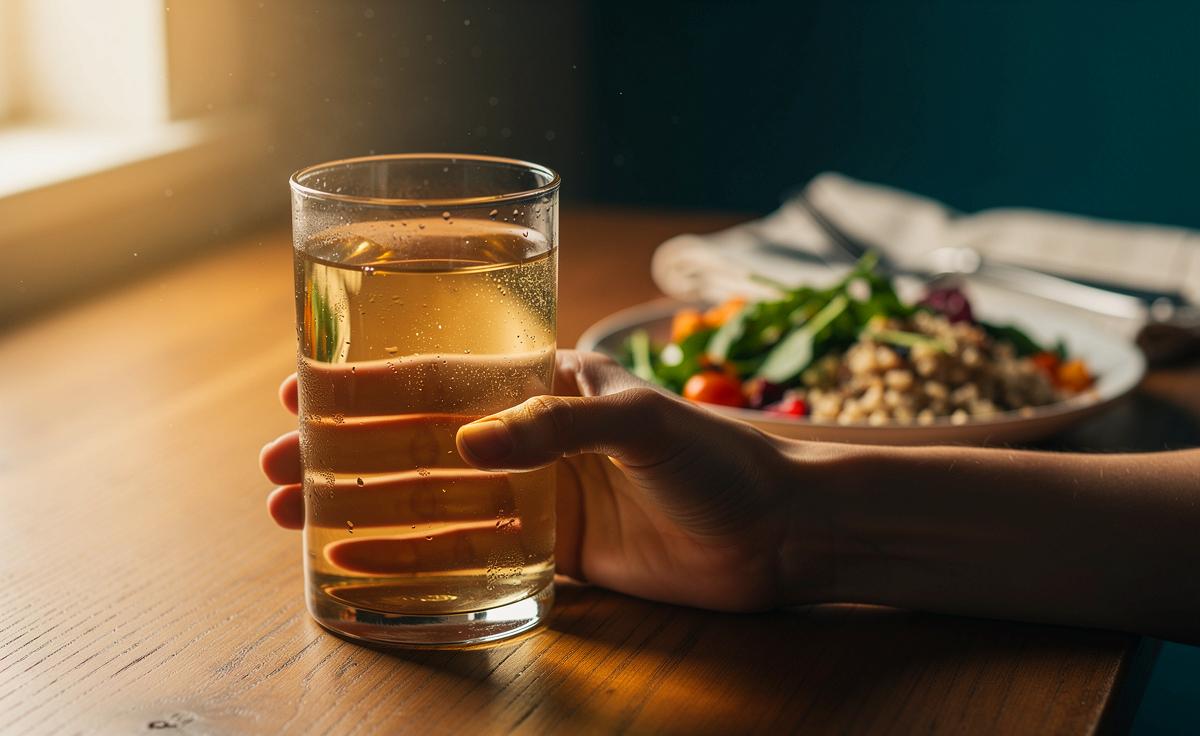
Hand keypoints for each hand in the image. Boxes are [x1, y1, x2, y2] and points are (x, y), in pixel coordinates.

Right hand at [261, 350, 832, 610]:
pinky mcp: (550, 550)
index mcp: (543, 383)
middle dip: (340, 452)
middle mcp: (529, 435)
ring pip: (429, 499)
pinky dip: (413, 557)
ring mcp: (535, 494)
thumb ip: (558, 425)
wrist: (779, 529)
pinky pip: (467, 552)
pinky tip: (360, 563)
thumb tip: (466, 447)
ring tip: (289, 519)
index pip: (439, 377)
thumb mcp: (640, 422)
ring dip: (360, 506)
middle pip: (415, 441)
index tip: (297, 390)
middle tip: (269, 470)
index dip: (365, 384)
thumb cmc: (720, 457)